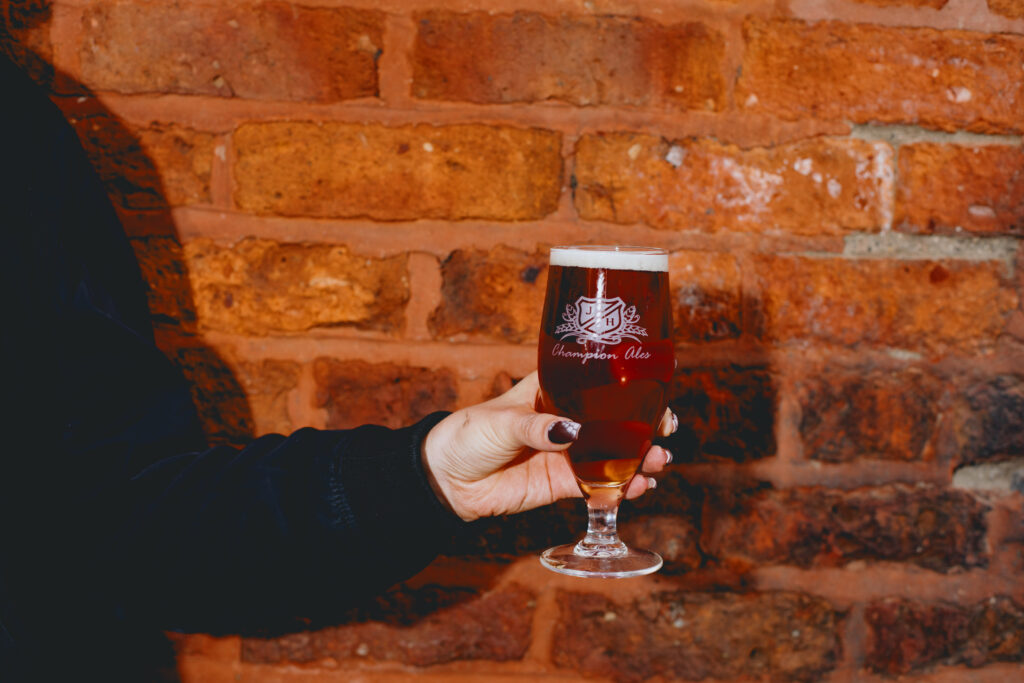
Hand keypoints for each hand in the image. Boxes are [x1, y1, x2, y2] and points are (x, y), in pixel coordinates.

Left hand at [421, 372, 676, 521]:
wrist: (445, 480)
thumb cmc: (466, 435)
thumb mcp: (500, 423)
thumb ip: (537, 427)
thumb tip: (571, 432)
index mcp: (554, 390)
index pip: (599, 385)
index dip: (631, 390)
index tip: (657, 397)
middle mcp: (567, 419)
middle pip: (616, 421)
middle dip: (646, 427)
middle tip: (665, 435)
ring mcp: (568, 452)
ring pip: (614, 454)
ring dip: (639, 459)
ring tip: (656, 465)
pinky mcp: (563, 483)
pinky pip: (599, 484)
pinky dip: (621, 487)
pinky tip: (637, 488)